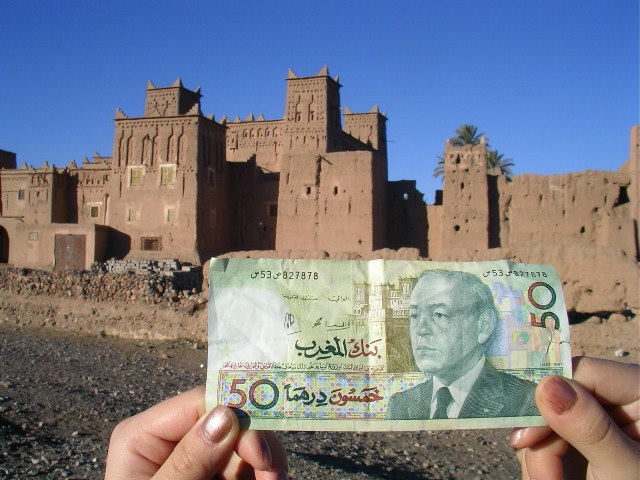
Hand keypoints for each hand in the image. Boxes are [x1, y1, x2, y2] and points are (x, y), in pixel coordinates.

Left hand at [105, 386, 287, 478]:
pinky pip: (244, 466)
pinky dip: (260, 474)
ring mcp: (194, 456)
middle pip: (227, 420)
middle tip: (274, 476)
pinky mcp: (212, 474)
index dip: (236, 419)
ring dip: (265, 463)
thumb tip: (225, 416)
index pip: (198, 404)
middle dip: (256, 446)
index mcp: (143, 436)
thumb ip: (187, 462)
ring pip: (243, 443)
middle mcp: (170, 439)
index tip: (262, 455)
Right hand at [510, 356, 638, 479]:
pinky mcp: (586, 441)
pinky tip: (551, 479)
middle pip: (559, 399)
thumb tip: (547, 386)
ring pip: (548, 421)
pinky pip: (550, 439)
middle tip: (542, 478)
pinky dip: (544, 463)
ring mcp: (600, 422)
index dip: (550, 397)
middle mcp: (619, 401)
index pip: (585, 372)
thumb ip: (591, 429)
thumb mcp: (626, 472)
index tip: (525, 434)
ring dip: (541, 457)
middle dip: (544, 441)